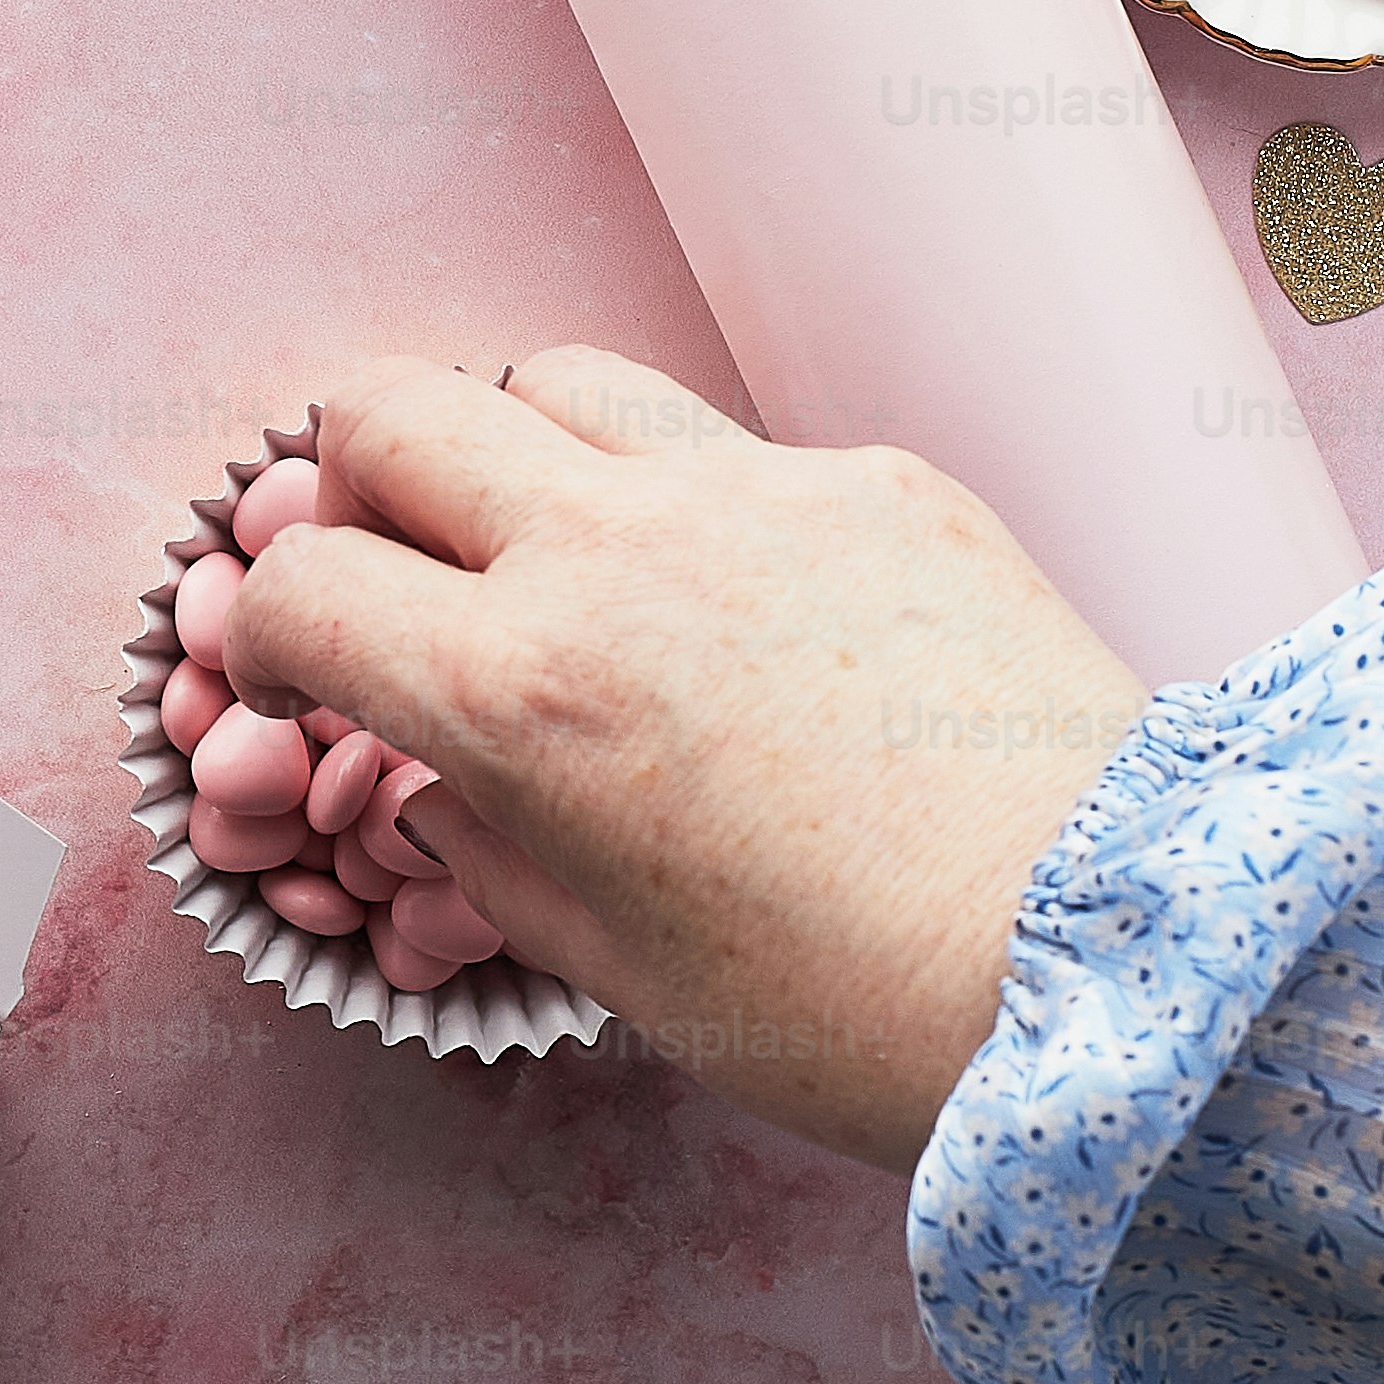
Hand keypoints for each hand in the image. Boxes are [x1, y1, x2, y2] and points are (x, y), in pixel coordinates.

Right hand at [226, 351, 1145, 1167]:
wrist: (1120, 960)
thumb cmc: (868, 1005)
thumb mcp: (627, 971)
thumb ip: (496, 858)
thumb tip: (445, 793)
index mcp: (521, 690)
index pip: (300, 584)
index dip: (263, 635)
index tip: (295, 676)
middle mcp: (617, 551)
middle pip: (390, 409)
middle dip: (354, 489)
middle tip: (396, 575)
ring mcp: (757, 493)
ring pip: (555, 378)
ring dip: (515, 452)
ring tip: (558, 555)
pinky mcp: (882, 483)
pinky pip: (734, 445)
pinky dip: (697, 506)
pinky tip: (755, 614)